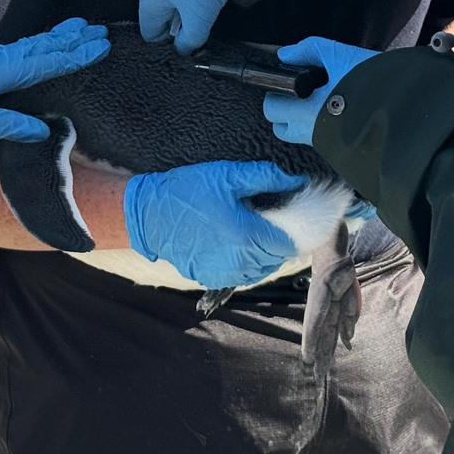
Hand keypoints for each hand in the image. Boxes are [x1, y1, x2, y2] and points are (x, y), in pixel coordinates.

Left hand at [0, 18, 108, 141]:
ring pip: (32, 44)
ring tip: (80, 27)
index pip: (47, 62)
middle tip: (101, 30)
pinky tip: (41, 43)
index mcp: (0, 72)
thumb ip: (7, 125)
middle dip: (73, 40)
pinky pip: (19, 48)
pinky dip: (38, 43)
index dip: (75, 56)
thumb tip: (44, 130)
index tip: (100, 45)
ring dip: (58, 37)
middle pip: (44, 47)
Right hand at [122, 161, 304, 287]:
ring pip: (263, 267)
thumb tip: (294, 180)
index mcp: (248, 237)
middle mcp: (241, 262)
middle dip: (283, 236)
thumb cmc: (187, 192)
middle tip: (276, 216)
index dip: (302, 229)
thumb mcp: (227, 175)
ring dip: (267, 250)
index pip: (291, 241)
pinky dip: (249, 260)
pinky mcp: (213, 277)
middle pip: (279, 255)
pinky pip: (244, 273)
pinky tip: (240, 241)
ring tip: (257, 227)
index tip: (304, 216)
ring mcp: (226, 273)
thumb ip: (265, 177)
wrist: (149, 215)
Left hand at [263, 37, 379, 145]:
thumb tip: (285, 55)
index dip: (275, 94)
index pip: (272, 110)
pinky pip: (321, 139)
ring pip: (301, 136)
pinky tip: (338, 109)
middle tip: (300, 94)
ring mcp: (328, 145)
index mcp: (306, 111)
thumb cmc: (372, 82)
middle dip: (284, 112)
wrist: (408, 107)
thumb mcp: (340, 55)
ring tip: (320, 101)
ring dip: (303, 121)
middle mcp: (313, 133)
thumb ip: (309, 50)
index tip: (284, 83)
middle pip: (282, 128)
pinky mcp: (342, 150)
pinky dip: (323, 127)